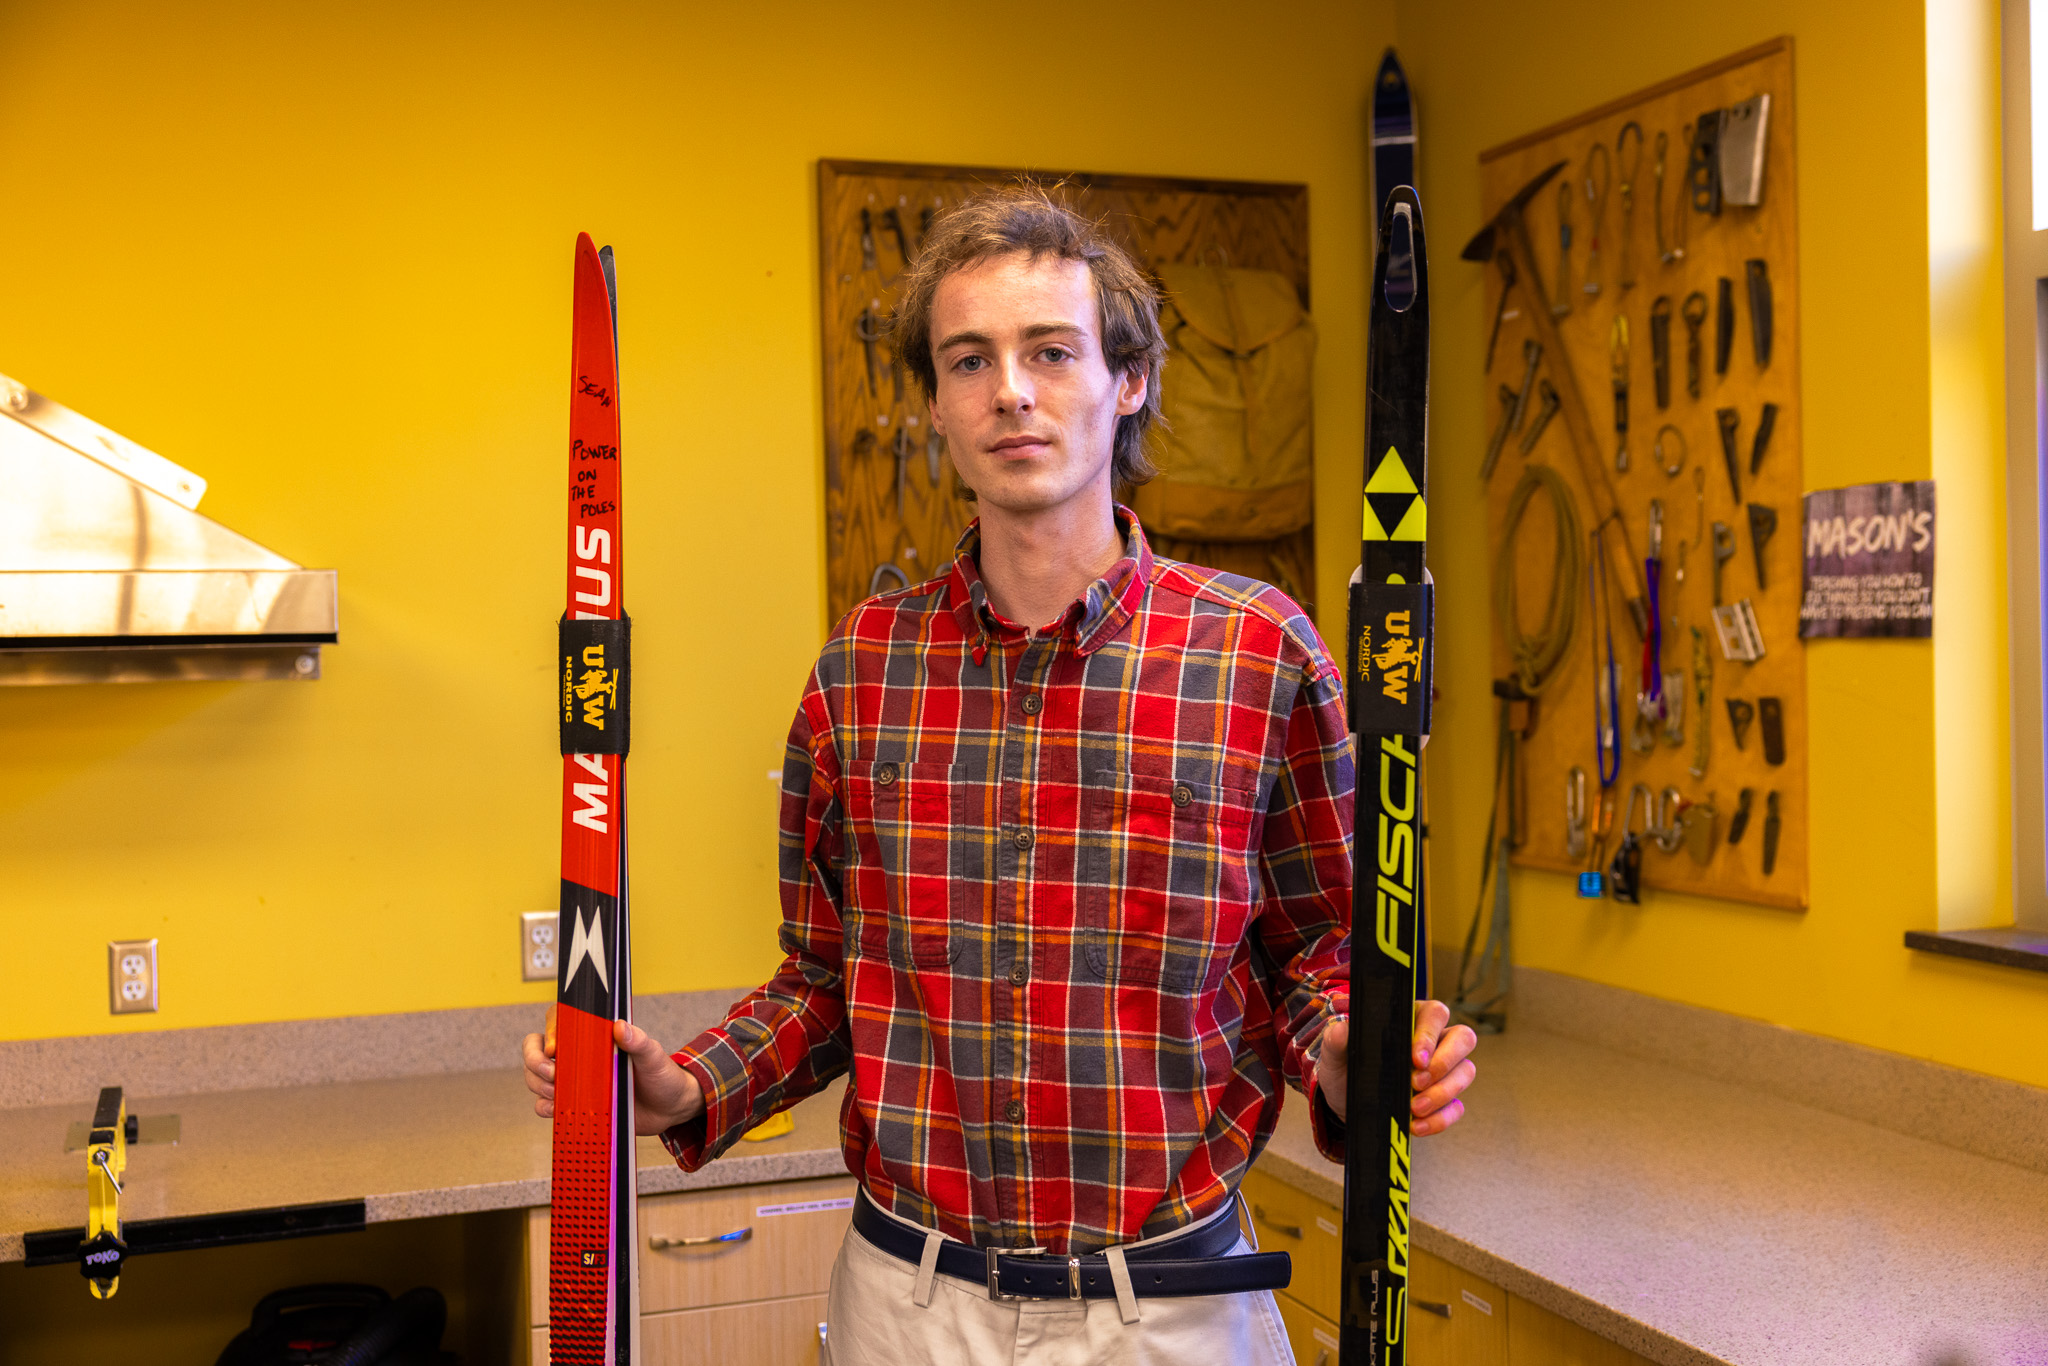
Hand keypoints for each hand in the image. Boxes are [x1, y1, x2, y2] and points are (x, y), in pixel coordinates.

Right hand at [521, 1004, 705, 1135]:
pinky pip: (546, 1105)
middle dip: (535, 1061)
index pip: (559, 1021)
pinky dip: (545, 1108)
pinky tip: (556, 1109)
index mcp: (596, 1037)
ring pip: (536, 1076)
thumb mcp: (654, 1056)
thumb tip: (621, 1027)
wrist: (670, 1109)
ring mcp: (574, 1080)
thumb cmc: (662, 1075)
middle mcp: (579, 1056)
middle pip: (537, 1049)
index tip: (555, 1048)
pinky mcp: (575, 1104)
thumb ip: (639, 1041)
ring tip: (556, 1093)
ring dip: (538, 1084)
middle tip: (553, 1073)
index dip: (550, 1030)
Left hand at [1314, 999, 1476, 1136]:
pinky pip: (1456, 1107)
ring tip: (1414, 1107)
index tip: (1415, 1058)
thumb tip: (1341, 1030)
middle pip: (1464, 1038)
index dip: (1430, 1034)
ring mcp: (1444, 1071)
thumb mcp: (1335, 1055)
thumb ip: (1336, 1041)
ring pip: (1465, 1072)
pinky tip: (1417, 1125)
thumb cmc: (1346, 1068)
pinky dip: (1440, 1118)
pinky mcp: (1445, 1100)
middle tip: (1418, 1081)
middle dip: (1445, 1061)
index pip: (1435, 1014)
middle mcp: (1435, 1041)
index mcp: (1412, 1019)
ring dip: (1443, 1092)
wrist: (1345, 1102)